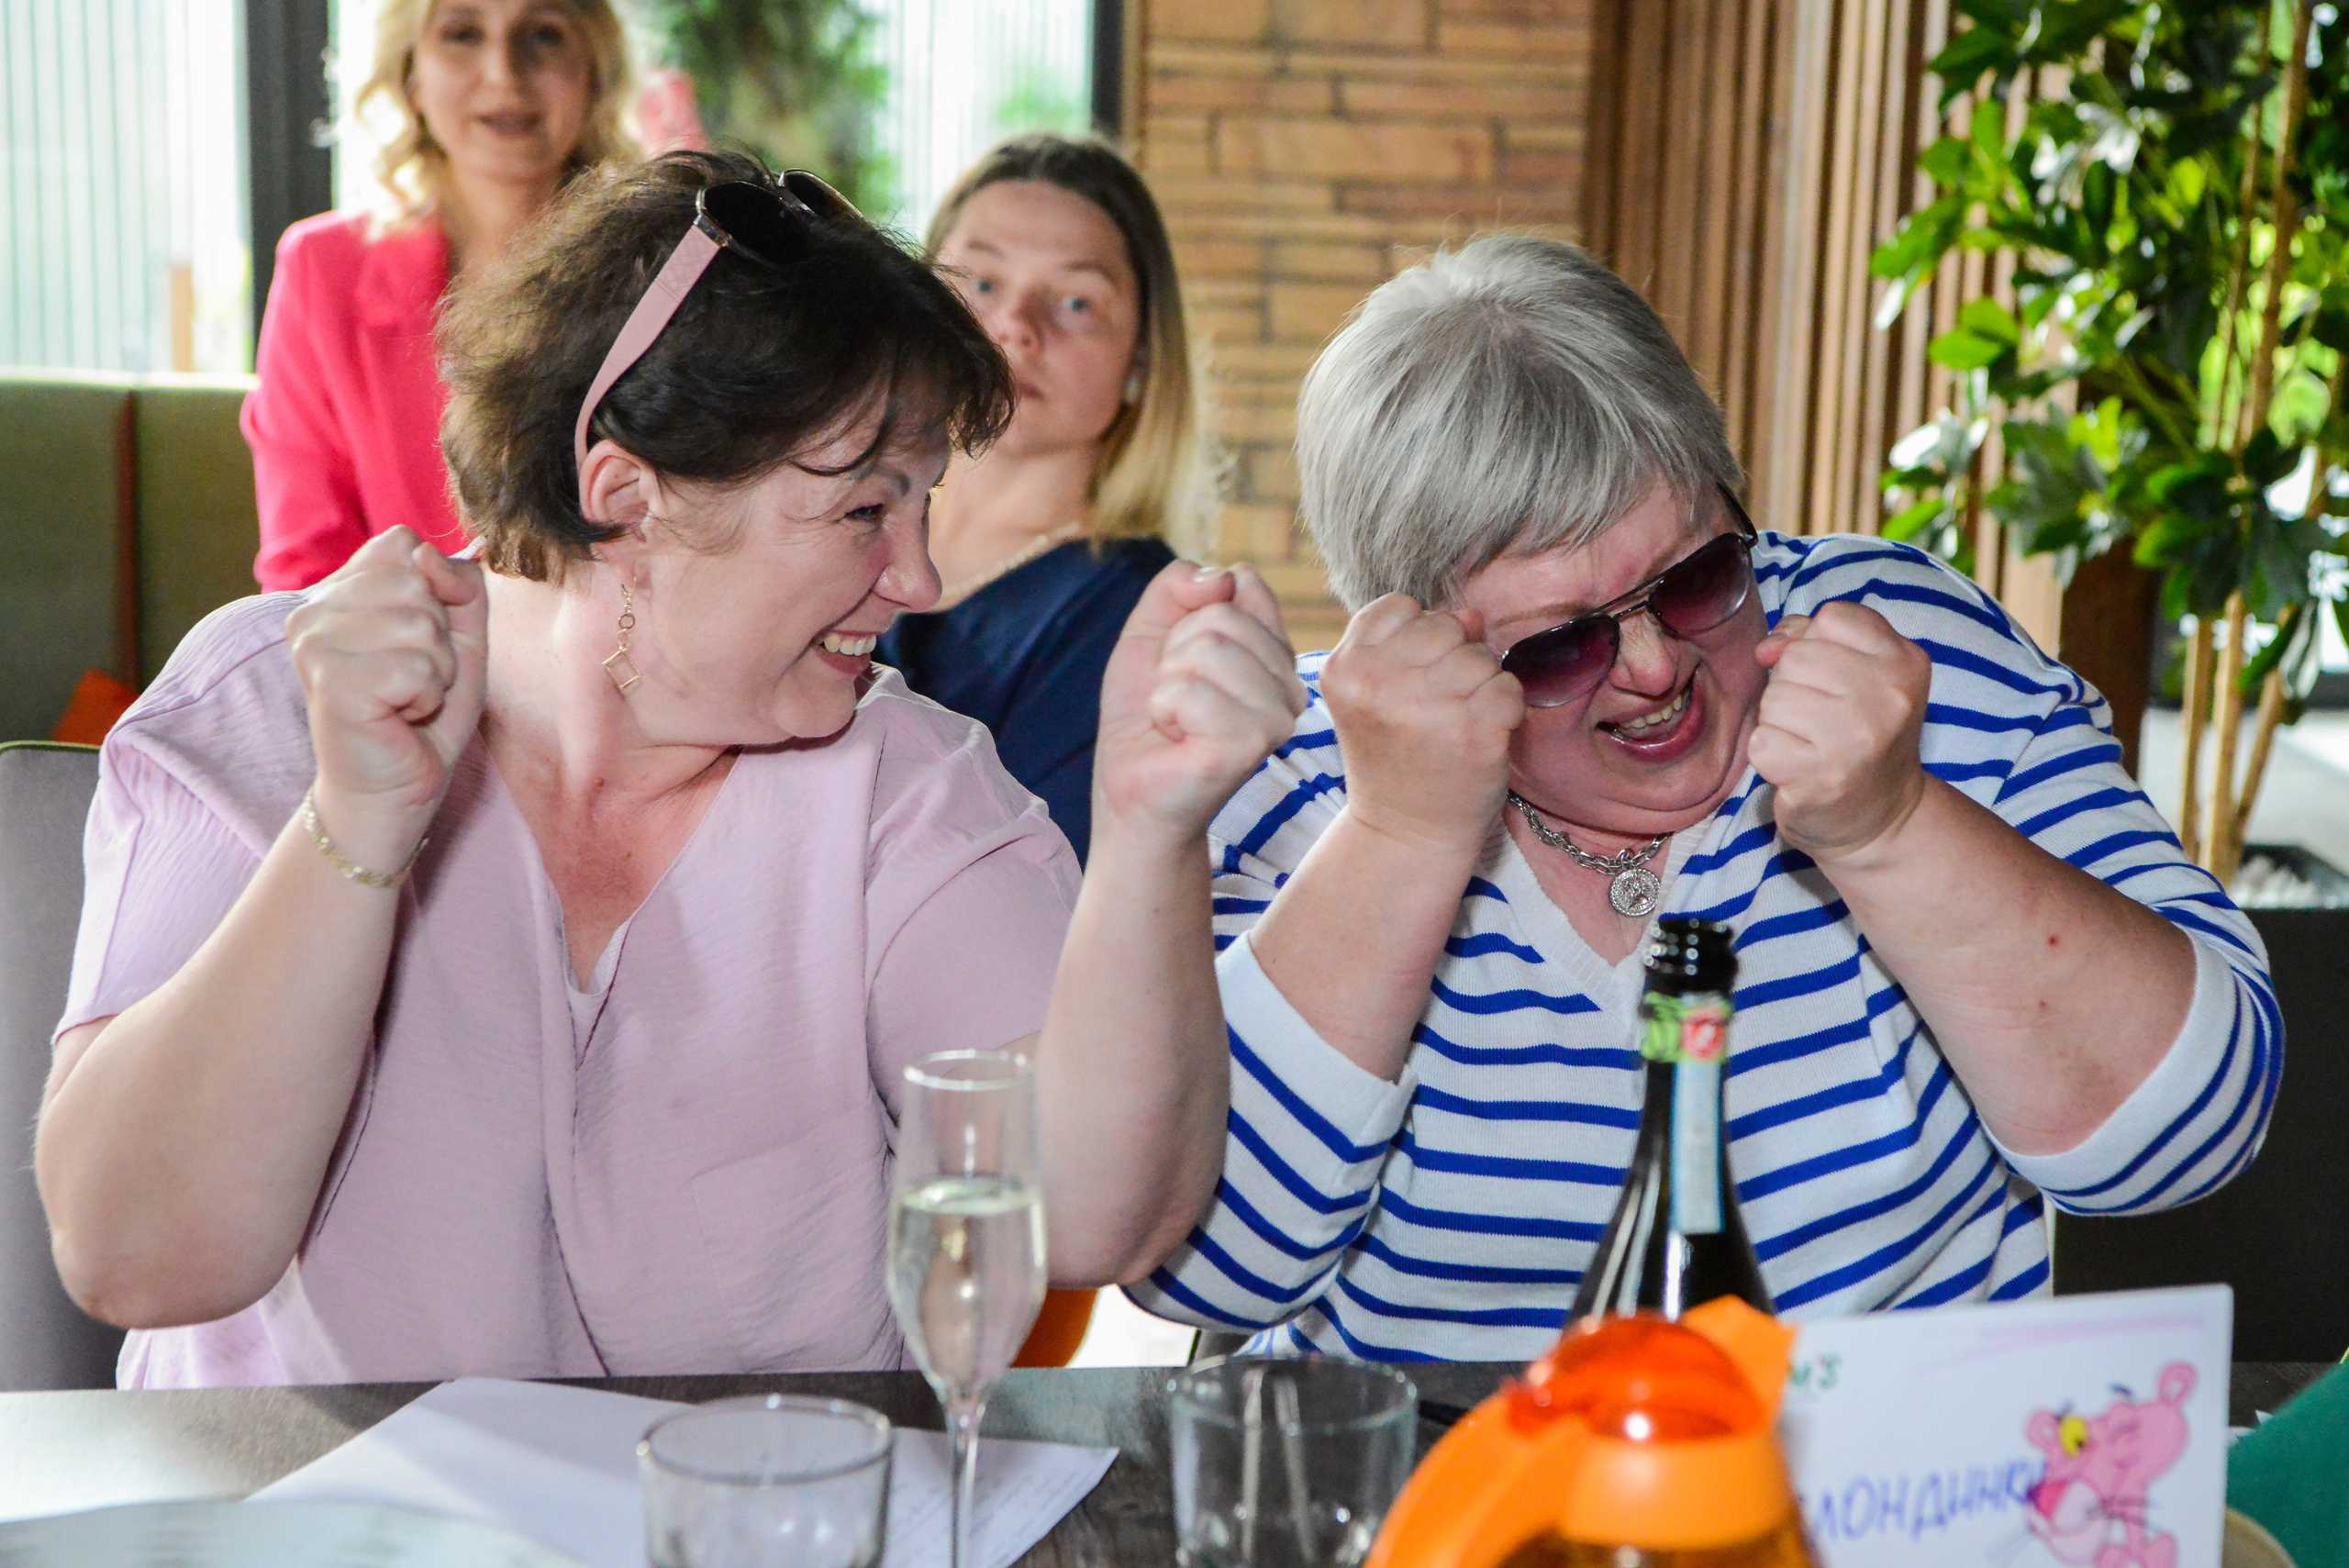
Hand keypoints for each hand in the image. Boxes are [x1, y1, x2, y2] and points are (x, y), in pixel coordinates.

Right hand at [284, 529, 487, 857]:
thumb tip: (430, 556)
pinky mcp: (329, 680)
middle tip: (414, 679)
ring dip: (436, 672)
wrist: (395, 787)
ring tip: (407, 699)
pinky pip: (416, 668)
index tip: (422, 639)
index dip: (437, 589)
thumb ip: (459, 585)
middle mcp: (313, 608)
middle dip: (440, 640)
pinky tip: (400, 716)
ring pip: (420, 626)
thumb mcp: (460, 637)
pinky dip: (426, 698)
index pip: (403, 544)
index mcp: (338, 590)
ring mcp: (314, 643)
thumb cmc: (425, 712)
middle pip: (417, 584)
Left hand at [1093, 562, 1308, 843]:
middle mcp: (1291, 684)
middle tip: (1175, 697)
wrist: (1132, 790)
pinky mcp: (1251, 744)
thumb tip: (1222, 578)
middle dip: (1174, 652)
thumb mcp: (1150, 632)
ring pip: (1209, 647)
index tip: (1185, 660)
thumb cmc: (1146, 718)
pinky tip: (1176, 737)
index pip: (1243, 583)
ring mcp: (1277, 716)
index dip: (1190, 615)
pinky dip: (1165, 708)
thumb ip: (1179, 586)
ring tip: (1176, 719)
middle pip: (1222, 615)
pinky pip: (1191, 691)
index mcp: (1276, 654)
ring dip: (1168, 683)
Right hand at [1319, 595, 1523, 857]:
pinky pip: (1509, 687)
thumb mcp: (1376, 694)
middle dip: (1451, 660)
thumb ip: (1413, 644)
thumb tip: (1473, 615)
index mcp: (1345, 668)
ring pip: (1480, 656)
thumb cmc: (1394, 758)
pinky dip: (1505, 710)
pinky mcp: (1473, 733)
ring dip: (1480, 686)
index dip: (1417, 639)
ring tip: (1456, 724)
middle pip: (1445, 626)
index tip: (1409, 682)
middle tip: (1434, 711)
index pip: (1400, 607)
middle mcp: (1378, 684)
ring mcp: (1427, 709)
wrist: (1403, 835)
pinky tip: (1480, 737)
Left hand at [1749, 602, 1931, 859]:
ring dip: (1778, 722)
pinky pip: (1761, 742)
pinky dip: (1769, 756)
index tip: (1832, 678)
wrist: (1883, 819)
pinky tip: (1798, 768)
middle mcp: (1889, 698)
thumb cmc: (1859, 737)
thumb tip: (1768, 648)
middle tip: (1821, 719)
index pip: (1832, 617)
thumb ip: (1810, 638)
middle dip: (1793, 685)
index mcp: (1905, 661)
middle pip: (1795, 657)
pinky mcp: (1820, 779)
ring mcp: (1856, 740)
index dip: (1815, 642)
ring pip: (1773, 699)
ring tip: (1810, 743)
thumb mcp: (1857, 674)